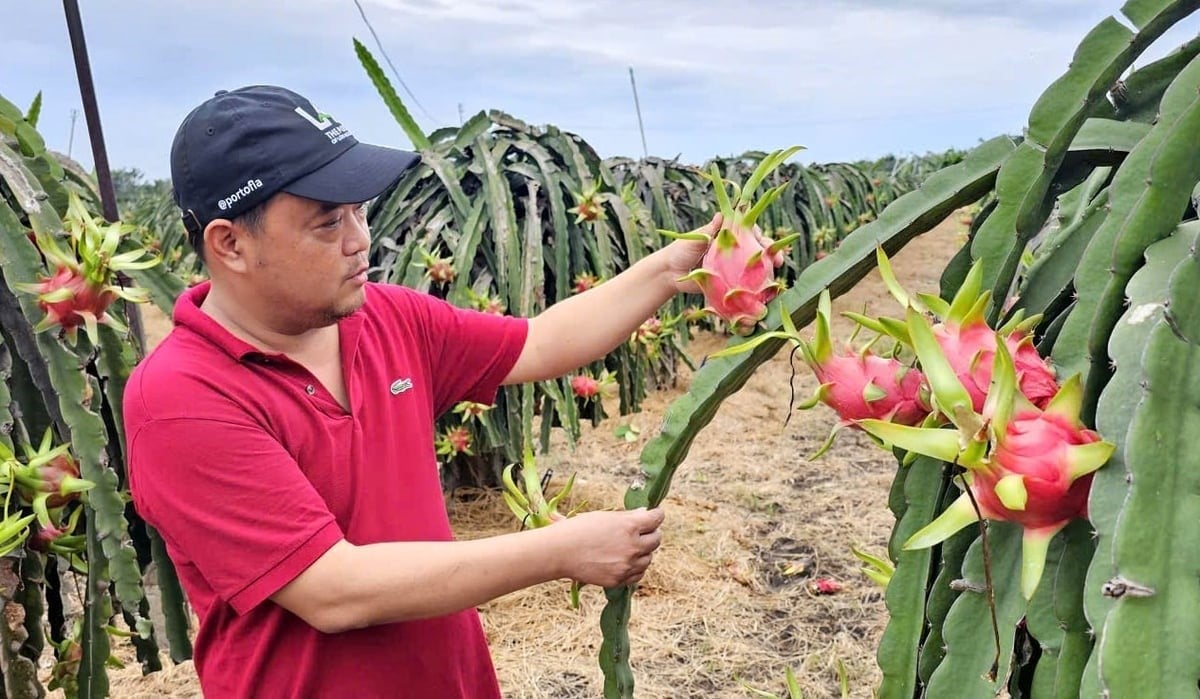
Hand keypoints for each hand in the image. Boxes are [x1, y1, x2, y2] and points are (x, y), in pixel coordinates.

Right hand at [550, 507, 664, 586]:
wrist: (560, 552)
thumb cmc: (578, 529)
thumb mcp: (604, 516)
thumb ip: (628, 517)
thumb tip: (644, 514)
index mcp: (629, 526)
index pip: (656, 519)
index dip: (656, 515)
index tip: (655, 514)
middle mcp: (632, 546)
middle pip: (656, 539)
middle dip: (652, 533)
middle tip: (644, 531)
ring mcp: (627, 565)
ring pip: (649, 558)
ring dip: (643, 552)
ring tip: (630, 547)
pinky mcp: (620, 579)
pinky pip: (638, 574)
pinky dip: (636, 567)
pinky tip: (626, 561)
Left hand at [665, 212, 785, 294]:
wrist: (669, 273)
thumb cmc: (680, 250)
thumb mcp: (696, 239)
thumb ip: (710, 230)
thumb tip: (722, 215)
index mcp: (728, 234)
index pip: (750, 231)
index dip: (761, 235)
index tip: (766, 242)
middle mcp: (734, 248)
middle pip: (758, 248)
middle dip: (772, 253)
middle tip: (780, 261)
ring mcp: (733, 265)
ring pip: (756, 266)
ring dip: (768, 271)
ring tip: (776, 277)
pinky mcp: (730, 281)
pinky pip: (746, 283)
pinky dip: (756, 287)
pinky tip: (765, 292)